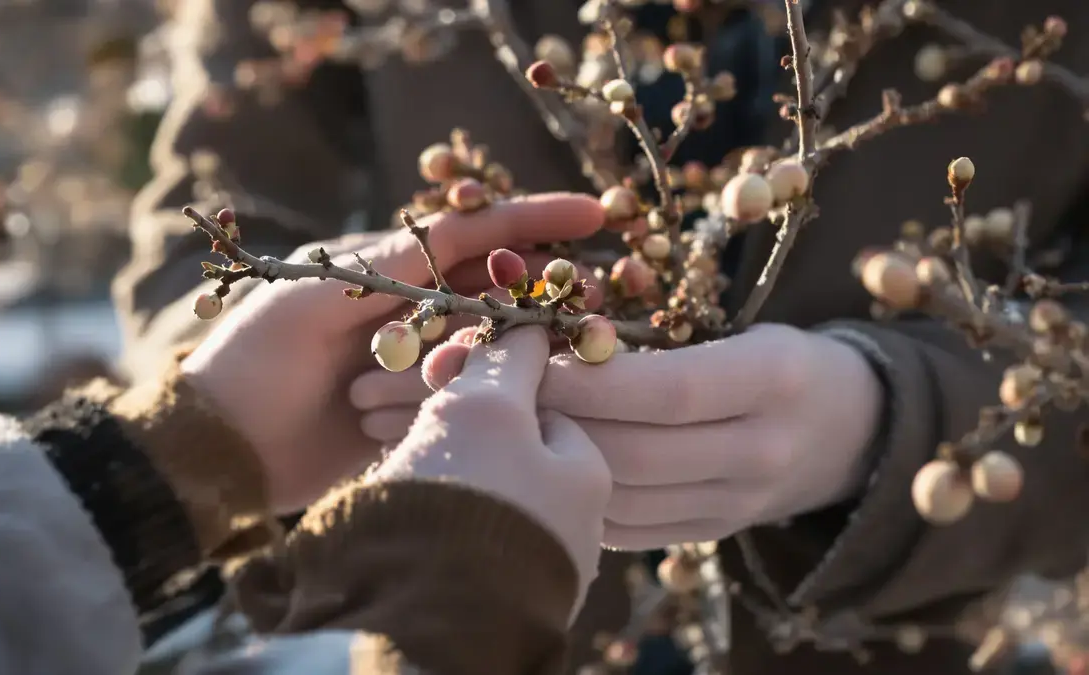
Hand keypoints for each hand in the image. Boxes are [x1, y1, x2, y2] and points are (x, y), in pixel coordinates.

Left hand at [181, 194, 605, 511]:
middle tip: (597, 290)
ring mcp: (414, 362)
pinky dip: (511, 386)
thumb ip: (380, 266)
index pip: (468, 234)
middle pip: (491, 284)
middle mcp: (406, 310)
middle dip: (546, 281)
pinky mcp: (417, 412)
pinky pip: (476, 392)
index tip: (591, 212)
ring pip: (492, 339)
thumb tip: (453, 232)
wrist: (220, 450)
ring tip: (587, 340)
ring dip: (536, 336)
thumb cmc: (252, 360)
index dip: (531, 219)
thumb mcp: (309, 298)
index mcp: (380, 269)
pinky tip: (549, 389)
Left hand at [351, 324, 883, 548]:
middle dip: (540, 422)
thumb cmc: (784, 361)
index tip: (517, 353)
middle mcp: (758, 450)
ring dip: (536, 468)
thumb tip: (554, 332)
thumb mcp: (748, 327)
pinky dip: (567, 501)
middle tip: (458, 393)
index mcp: (774, 378)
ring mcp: (736, 505)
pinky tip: (516, 475)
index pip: (667, 386)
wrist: (855, 435)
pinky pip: (627, 527)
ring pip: (619, 496)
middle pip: (631, 448)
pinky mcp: (711, 535)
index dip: (589, 377)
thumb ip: (669, 336)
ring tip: (463, 435)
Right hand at [370, 326, 610, 612]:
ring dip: (428, 451)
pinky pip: (457, 523)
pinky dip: (424, 497)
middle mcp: (572, 523)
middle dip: (449, 412)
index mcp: (589, 475)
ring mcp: (531, 561)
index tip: (437, 368)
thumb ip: (509, 360)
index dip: (487, 376)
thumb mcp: (488, 408)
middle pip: (508, 442)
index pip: (545, 402)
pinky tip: (388, 488)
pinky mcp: (486, 591)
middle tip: (387, 402)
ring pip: (477, 481)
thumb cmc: (467, 500)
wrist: (422, 618)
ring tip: (378, 440)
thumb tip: (530, 324)